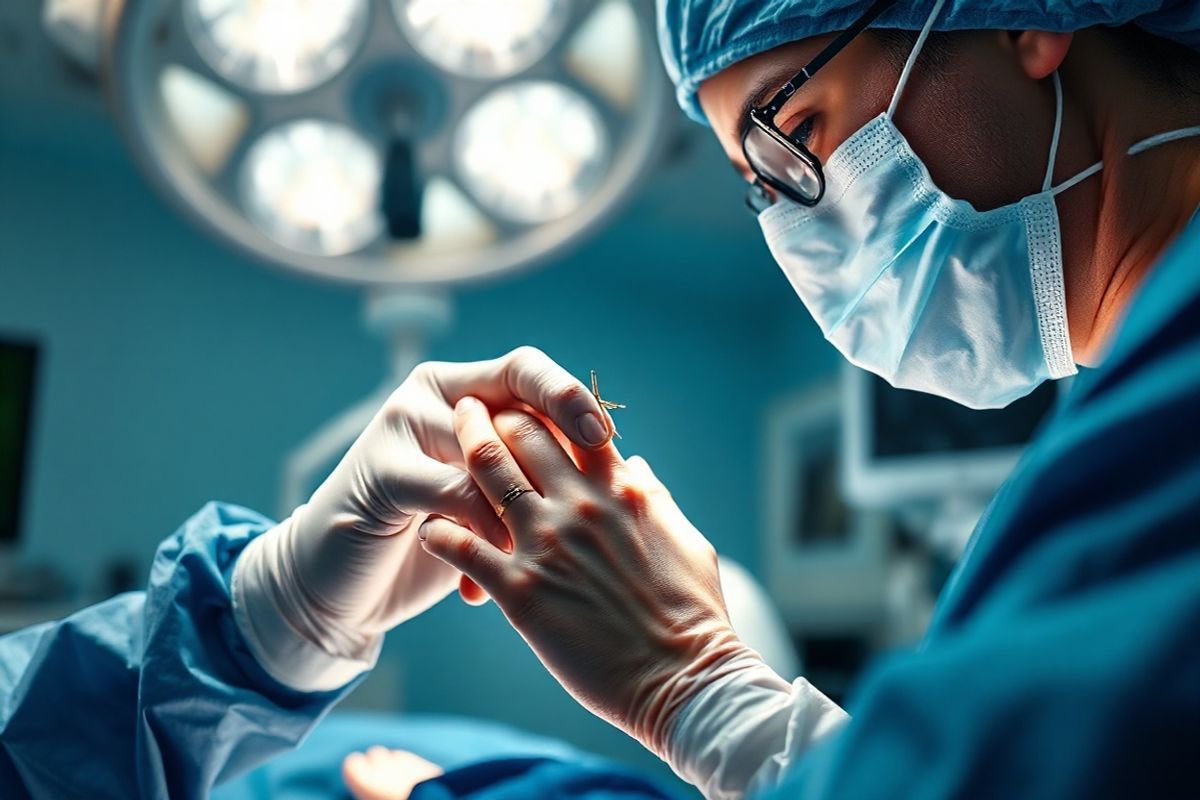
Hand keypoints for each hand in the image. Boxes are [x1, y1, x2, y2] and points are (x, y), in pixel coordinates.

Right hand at [237, 348, 612, 682]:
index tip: (607, 436)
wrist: (344, 582)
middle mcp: (434, 395)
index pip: (527, 370)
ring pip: (484, 450)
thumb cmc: (436, 538)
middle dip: (558, 435)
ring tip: (548, 552)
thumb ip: (542, 469)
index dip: (569, 396)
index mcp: (466, 386)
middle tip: (595, 479)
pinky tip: (483, 586)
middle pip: (508, 393)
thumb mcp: (493, 495)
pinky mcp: (381, 474)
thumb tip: (631, 466)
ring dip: (520, 506)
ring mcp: (401, 427)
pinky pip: (453, 494)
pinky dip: (480, 538)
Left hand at [418, 400, 754, 755]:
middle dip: (493, 416)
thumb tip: (636, 467)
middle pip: (522, 432)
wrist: (683, 679)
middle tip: (468, 412)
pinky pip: (462, 546)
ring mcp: (547, 544)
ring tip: (437, 443)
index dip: (545, 408)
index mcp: (621, 490)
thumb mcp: (686, 540)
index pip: (574, 424)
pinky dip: (440, 530)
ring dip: (461, 450)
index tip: (523, 407)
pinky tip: (429, 527)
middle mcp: (580, 505)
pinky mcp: (520, 590)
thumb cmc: (694, 615)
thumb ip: (654, 498)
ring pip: (487, 473)